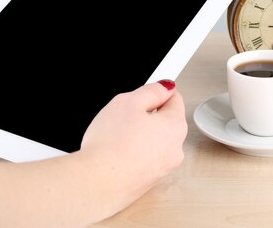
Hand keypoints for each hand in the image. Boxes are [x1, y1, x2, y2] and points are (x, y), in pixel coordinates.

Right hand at [80, 80, 186, 215]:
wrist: (96, 184)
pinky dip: (134, 154)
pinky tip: (117, 154)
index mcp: (176, 126)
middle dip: (147, 116)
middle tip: (124, 118)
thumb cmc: (110, 145)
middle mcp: (176, 149)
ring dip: (140, 136)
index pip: (174, 99)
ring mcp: (164, 168)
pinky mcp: (150, 181)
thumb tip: (164, 87)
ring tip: (117, 138)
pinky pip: (145, 159)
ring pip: (154, 142)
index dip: (157, 93)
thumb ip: (152, 91)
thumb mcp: (129, 102)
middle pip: (165, 122)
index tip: (145, 94)